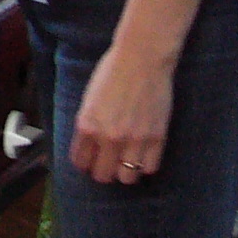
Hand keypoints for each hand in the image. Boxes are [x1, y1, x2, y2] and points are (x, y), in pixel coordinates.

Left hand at [70, 43, 174, 184]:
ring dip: (125, 172)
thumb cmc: (112, 72)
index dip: (85, 164)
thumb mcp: (89, 99)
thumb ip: (88, 124)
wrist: (141, 59)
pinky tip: (143, 154)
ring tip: (126, 161)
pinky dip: (145, 165)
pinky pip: (149, 168)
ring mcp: (134, 139)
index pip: (80, 162)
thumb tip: (88, 145)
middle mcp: (108, 137)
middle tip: (107, 163)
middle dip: (103, 171)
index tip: (89, 161)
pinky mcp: (156, 138)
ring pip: (127, 178)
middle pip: (102, 175)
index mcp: (86, 125)